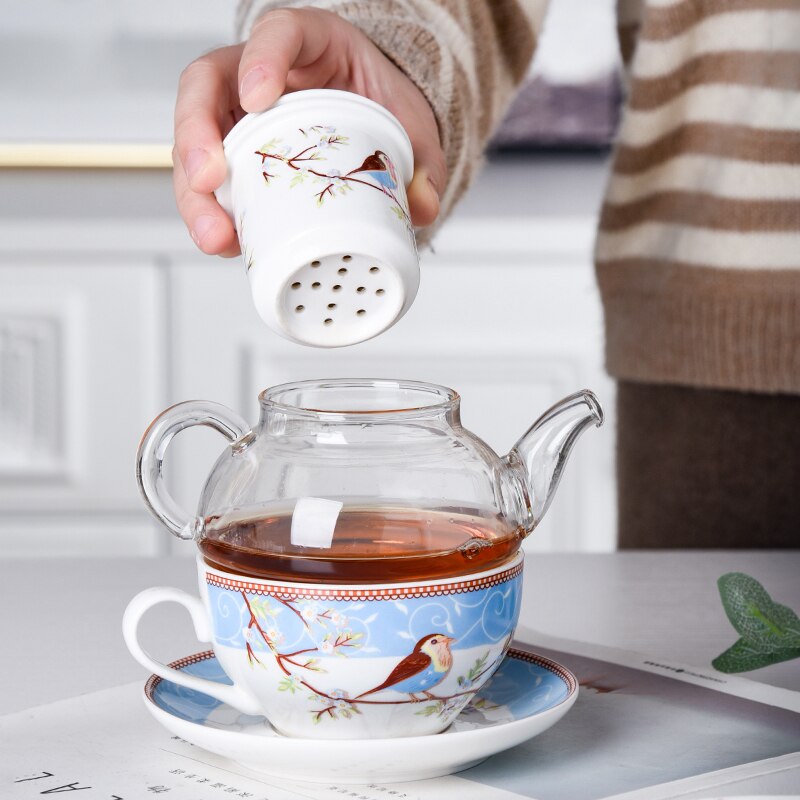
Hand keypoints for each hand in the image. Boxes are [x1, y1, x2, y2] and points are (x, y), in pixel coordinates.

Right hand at [174, 7, 445, 255]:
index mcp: (308, 44)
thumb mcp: (410, 127)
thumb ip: (423, 163)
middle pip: (205, 88)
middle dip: (196, 137)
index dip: (260, 59)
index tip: (256, 98)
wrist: (373, 120)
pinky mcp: (233, 156)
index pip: (276, 33)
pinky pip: (208, 181)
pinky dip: (213, 214)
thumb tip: (421, 206)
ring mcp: (236, 116)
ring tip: (216, 234)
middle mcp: (257, 73)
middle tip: (208, 180)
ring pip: (194, 140)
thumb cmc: (380, 106)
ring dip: (195, 192)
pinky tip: (226, 243)